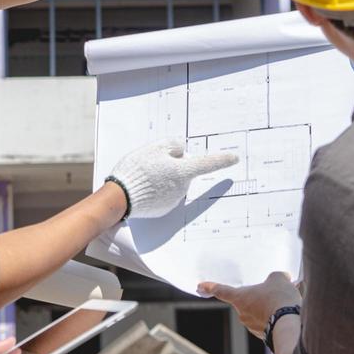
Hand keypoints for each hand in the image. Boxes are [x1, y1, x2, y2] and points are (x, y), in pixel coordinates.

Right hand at [108, 139, 238, 218]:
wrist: (120, 198)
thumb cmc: (136, 170)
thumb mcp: (154, 148)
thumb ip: (172, 146)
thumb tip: (181, 151)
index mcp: (183, 171)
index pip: (208, 163)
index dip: (222, 160)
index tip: (234, 158)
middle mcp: (182, 187)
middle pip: (185, 171)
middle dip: (175, 166)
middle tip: (154, 162)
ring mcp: (174, 200)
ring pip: (175, 182)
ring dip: (165, 177)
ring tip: (145, 175)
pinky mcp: (165, 208)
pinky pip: (166, 194)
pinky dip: (159, 189)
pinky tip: (145, 186)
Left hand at [199, 272, 300, 337]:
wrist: (290, 326)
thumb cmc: (279, 300)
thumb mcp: (279, 280)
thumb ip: (276, 277)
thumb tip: (282, 279)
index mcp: (240, 298)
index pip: (221, 290)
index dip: (210, 287)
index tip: (200, 286)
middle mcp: (243, 314)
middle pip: (247, 302)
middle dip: (259, 297)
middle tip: (274, 292)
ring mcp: (253, 327)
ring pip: (259, 313)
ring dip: (270, 308)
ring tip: (286, 303)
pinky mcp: (265, 337)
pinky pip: (269, 323)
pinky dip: (276, 318)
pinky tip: (289, 314)